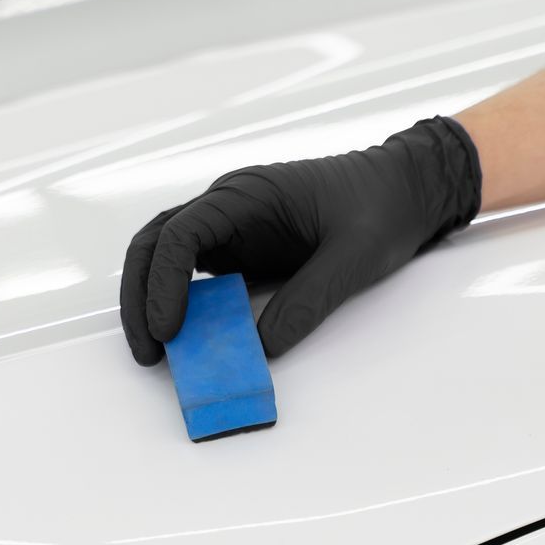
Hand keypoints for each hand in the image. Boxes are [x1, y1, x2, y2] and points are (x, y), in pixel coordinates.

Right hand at [120, 117, 480, 364]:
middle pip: (155, 243)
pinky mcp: (241, 252)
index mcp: (248, 194)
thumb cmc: (381, 208)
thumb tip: (260, 349)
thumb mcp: (354, 257)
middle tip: (149, 352)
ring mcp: (231, 229)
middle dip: (140, 296)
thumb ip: (308, 301)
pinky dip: (183, 309)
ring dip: (151, 301)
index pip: (181, 233)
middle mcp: (228, 207)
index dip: (164, 283)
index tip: (169, 330)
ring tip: (157, 353)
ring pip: (165, 258)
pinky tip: (188, 342)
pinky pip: (196, 279)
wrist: (404, 190)